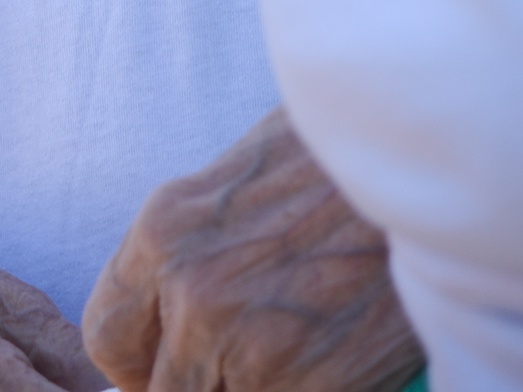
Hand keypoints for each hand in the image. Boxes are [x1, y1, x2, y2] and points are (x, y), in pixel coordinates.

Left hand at [81, 109, 422, 391]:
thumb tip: (176, 307)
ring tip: (286, 351)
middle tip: (232, 365)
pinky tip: (323, 364)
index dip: (136, 362)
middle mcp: (191, 293)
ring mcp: (249, 346)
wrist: (417, 155)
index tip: (163, 364)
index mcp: (163, 232)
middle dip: (189, 384)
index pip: (106, 336)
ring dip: (244, 386)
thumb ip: (193, 247)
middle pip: (155, 391)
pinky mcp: (310, 385)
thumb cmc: (334, 154)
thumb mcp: (235, 178)